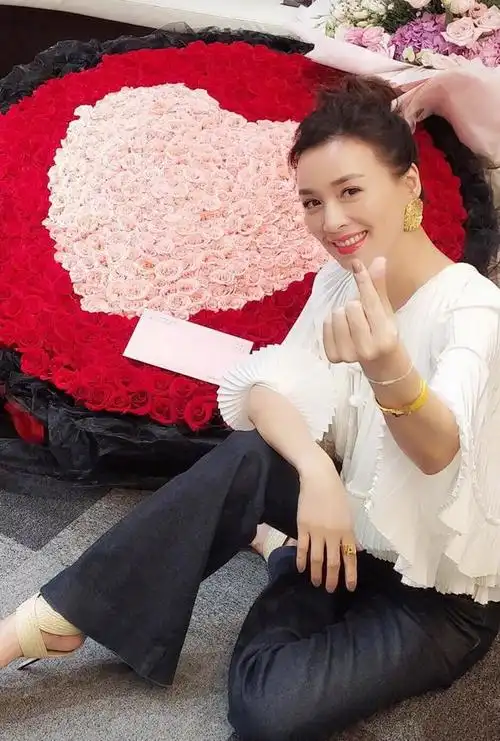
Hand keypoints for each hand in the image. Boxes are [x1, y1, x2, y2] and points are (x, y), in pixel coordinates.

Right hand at [296, 448, 356, 592]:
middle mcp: (333, 534)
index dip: (350, 574)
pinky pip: (302, 548)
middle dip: (332, 578)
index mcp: (347, 530)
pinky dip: (301, 560)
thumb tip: (354, 550)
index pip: (350, 557)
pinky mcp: (303, 527)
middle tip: (330, 590)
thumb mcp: (348, 514)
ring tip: (316, 583)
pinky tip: (300, 568)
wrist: (319, 478)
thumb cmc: (336, 494)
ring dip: (316, 573)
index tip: (350, 587)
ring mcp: (317, 531)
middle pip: (333, 562)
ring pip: (316, 558)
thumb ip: (349, 533)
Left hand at [323, 257, 398, 364]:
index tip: (356, 264)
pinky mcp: (333, 357)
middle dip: (354, 305)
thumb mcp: (385, 310)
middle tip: (362, 317)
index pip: (371, 302)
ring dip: (342, 314)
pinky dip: (332, 324)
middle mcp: (368, 348)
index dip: (363, 280)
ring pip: (336, 314)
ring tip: (353, 324)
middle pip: (350, 306)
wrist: (378, 361)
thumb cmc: (382, 330)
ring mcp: (349, 355)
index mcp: (386, 336)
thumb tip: (379, 259)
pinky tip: (343, 332)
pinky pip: (325, 325)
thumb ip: (379, 287)